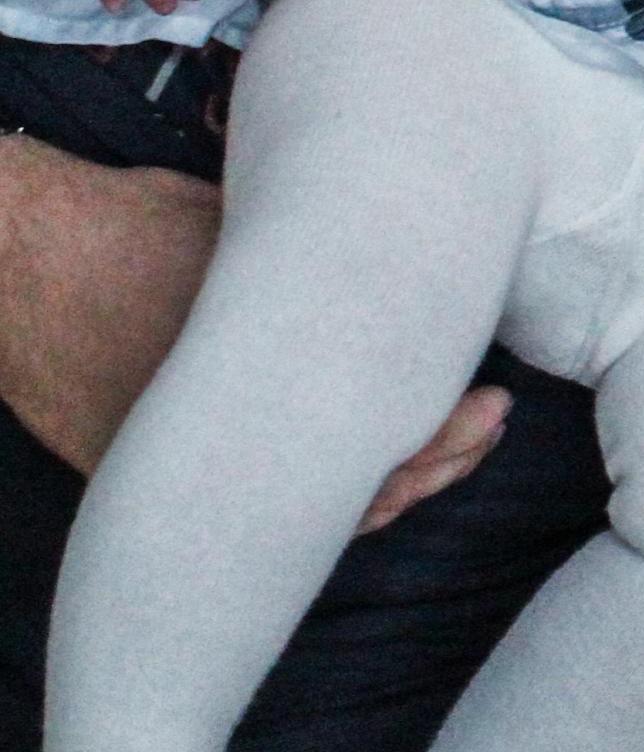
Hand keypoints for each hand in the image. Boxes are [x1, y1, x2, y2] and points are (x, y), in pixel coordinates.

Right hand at [0, 127, 511, 522]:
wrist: (28, 257)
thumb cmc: (141, 233)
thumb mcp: (252, 240)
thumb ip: (332, 269)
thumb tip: (426, 267)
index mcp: (266, 389)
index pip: (383, 451)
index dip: (447, 438)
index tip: (488, 406)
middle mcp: (226, 452)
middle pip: (358, 494)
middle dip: (434, 463)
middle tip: (484, 425)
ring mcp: (180, 480)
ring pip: (304, 516)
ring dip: (381, 481)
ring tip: (444, 443)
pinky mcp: (140, 483)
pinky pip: (243, 518)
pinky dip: (304, 500)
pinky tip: (356, 463)